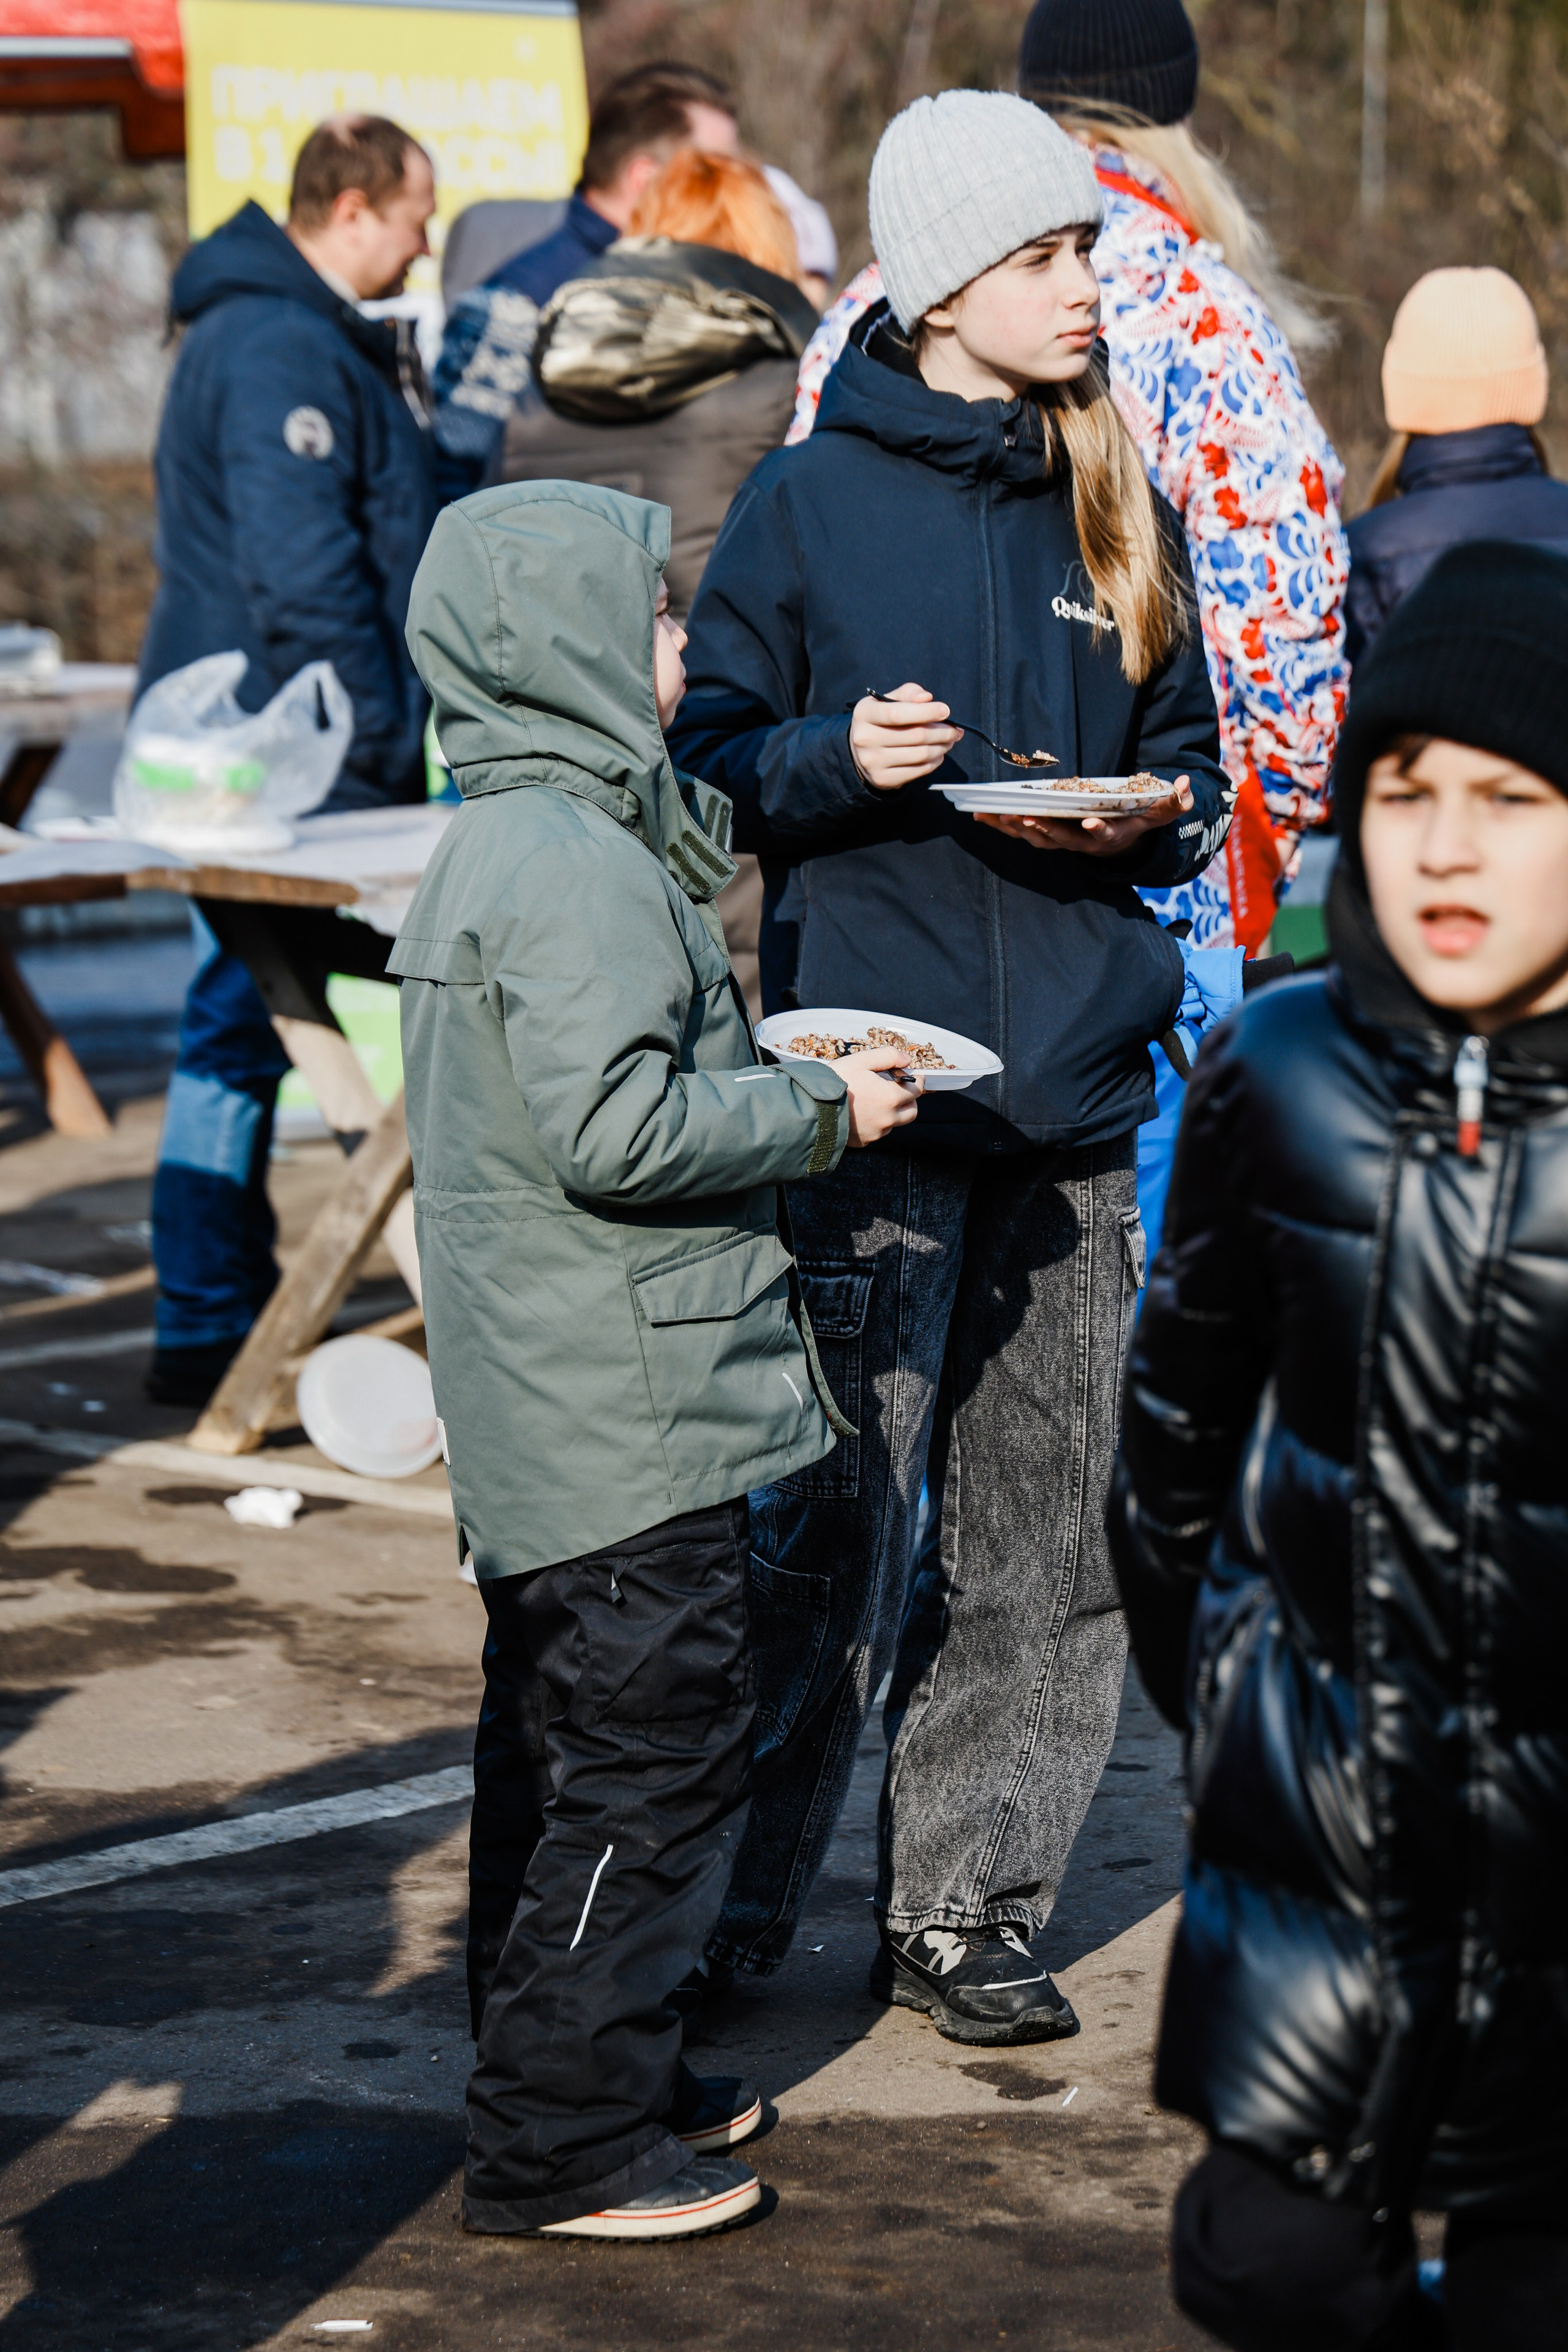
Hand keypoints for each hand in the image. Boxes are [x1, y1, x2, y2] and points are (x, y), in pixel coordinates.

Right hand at [838, 1046, 923, 1146]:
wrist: (811, 1108)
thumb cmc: (835, 1083)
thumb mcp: (861, 1061)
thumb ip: (888, 1056)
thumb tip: (906, 1060)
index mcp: (891, 1097)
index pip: (916, 1090)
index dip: (918, 1082)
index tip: (916, 1077)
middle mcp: (888, 1118)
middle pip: (912, 1111)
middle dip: (910, 1100)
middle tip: (899, 1090)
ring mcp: (876, 1132)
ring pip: (895, 1123)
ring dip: (893, 1112)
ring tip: (876, 1101)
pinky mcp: (864, 1141)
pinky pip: (878, 1132)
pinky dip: (876, 1123)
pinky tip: (863, 1112)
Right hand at [850, 683, 959, 790]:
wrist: (860, 752)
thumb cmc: (881, 721)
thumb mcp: (888, 701)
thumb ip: (907, 693)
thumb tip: (926, 698)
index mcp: (865, 713)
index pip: (897, 714)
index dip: (925, 712)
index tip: (945, 711)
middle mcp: (865, 738)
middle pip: (915, 735)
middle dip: (942, 732)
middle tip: (955, 730)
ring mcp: (872, 761)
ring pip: (920, 754)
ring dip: (942, 747)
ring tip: (949, 741)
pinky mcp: (882, 779)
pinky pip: (918, 771)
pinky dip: (934, 762)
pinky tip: (938, 755)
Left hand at [973, 776, 1193, 855]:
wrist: (1121, 842)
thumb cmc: (1138, 821)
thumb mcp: (1160, 812)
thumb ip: (1174, 802)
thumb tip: (1186, 784)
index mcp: (1109, 835)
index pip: (1103, 834)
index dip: (1097, 829)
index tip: (1090, 820)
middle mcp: (1083, 842)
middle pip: (1060, 838)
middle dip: (1042, 829)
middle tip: (1025, 819)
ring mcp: (1062, 840)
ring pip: (1035, 838)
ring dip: (1014, 829)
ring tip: (992, 816)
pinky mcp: (1047, 836)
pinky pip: (1022, 833)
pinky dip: (1003, 826)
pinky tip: (982, 816)